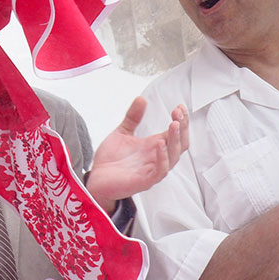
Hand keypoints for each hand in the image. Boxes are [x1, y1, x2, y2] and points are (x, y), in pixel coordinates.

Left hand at [86, 97, 188, 213]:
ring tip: (174, 124)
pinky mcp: (144, 181)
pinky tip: (160, 144)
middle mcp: (156, 158)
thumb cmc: (111, 160)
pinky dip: (163, 158)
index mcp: (154, 147)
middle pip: (180, 145)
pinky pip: (160, 171)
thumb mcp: (122, 133)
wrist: (96, 179)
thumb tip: (141, 98)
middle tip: (178, 113)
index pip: (176, 134)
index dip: (181, 121)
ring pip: (174, 157)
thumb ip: (132, 118)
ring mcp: (152, 170)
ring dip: (176, 140)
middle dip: (182, 128)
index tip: (179, 107)